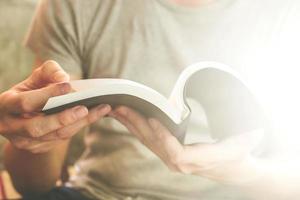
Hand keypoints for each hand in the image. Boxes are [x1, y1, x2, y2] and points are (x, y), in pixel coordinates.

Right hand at [0, 60, 110, 152]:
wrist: (22, 112)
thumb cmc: (32, 90)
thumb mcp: (36, 77)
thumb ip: (49, 71)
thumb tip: (64, 79)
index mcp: (6, 105)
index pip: (26, 102)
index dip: (46, 94)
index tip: (68, 85)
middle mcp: (11, 127)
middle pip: (37, 128)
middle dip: (62, 118)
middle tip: (84, 108)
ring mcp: (24, 141)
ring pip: (53, 136)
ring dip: (78, 123)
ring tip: (100, 109)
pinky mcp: (37, 148)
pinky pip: (60, 139)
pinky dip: (78, 127)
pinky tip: (93, 116)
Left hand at [110, 106, 263, 184]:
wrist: (235, 170)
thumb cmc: (240, 152)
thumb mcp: (245, 139)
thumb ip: (237, 129)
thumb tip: (234, 104)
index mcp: (200, 160)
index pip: (176, 153)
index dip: (164, 137)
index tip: (153, 118)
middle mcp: (182, 163)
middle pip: (154, 144)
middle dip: (136, 124)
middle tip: (120, 106)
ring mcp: (173, 161)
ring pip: (148, 142)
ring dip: (131, 124)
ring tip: (117, 108)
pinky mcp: (168, 155)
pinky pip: (149, 141)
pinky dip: (136, 128)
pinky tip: (127, 117)